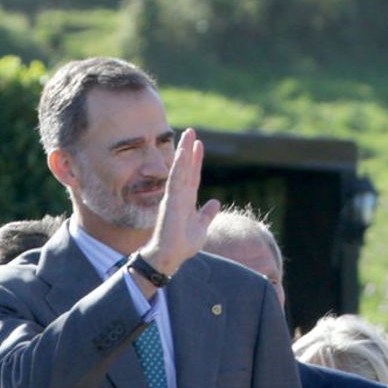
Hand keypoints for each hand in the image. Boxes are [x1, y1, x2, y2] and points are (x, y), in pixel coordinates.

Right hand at [141, 128, 220, 280]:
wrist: (171, 256)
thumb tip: (216, 202)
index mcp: (187, 200)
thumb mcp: (201, 227)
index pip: (193, 176)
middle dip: (189, 150)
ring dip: (184, 151)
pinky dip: (179, 165)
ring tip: (188, 134)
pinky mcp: (170, 200)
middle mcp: (180, 195)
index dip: (196, 160)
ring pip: (180, 168)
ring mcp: (175, 196)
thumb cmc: (183, 244)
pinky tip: (183, 152)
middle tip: (192, 131)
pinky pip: (175, 178)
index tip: (199, 145)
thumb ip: (207, 214)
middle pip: (186, 167)